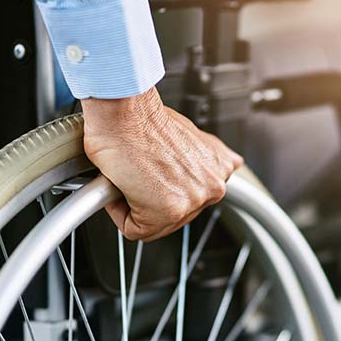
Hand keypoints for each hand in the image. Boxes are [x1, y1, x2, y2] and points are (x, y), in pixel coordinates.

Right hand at [82, 87, 242, 240]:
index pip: (189, 199)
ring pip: (155, 223)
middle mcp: (212, 187)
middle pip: (174, 213)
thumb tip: (210, 163)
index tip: (150, 172)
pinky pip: (135, 229)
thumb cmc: (143, 119)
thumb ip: (203, 157)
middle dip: (151, 197)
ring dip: (136, 202)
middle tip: (139, 172)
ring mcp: (192, 200)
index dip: (161, 188)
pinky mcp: (168, 211)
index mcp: (220, 169)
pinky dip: (120, 211)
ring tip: (132, 175)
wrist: (124, 112)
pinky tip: (123, 185)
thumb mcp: (190, 135)